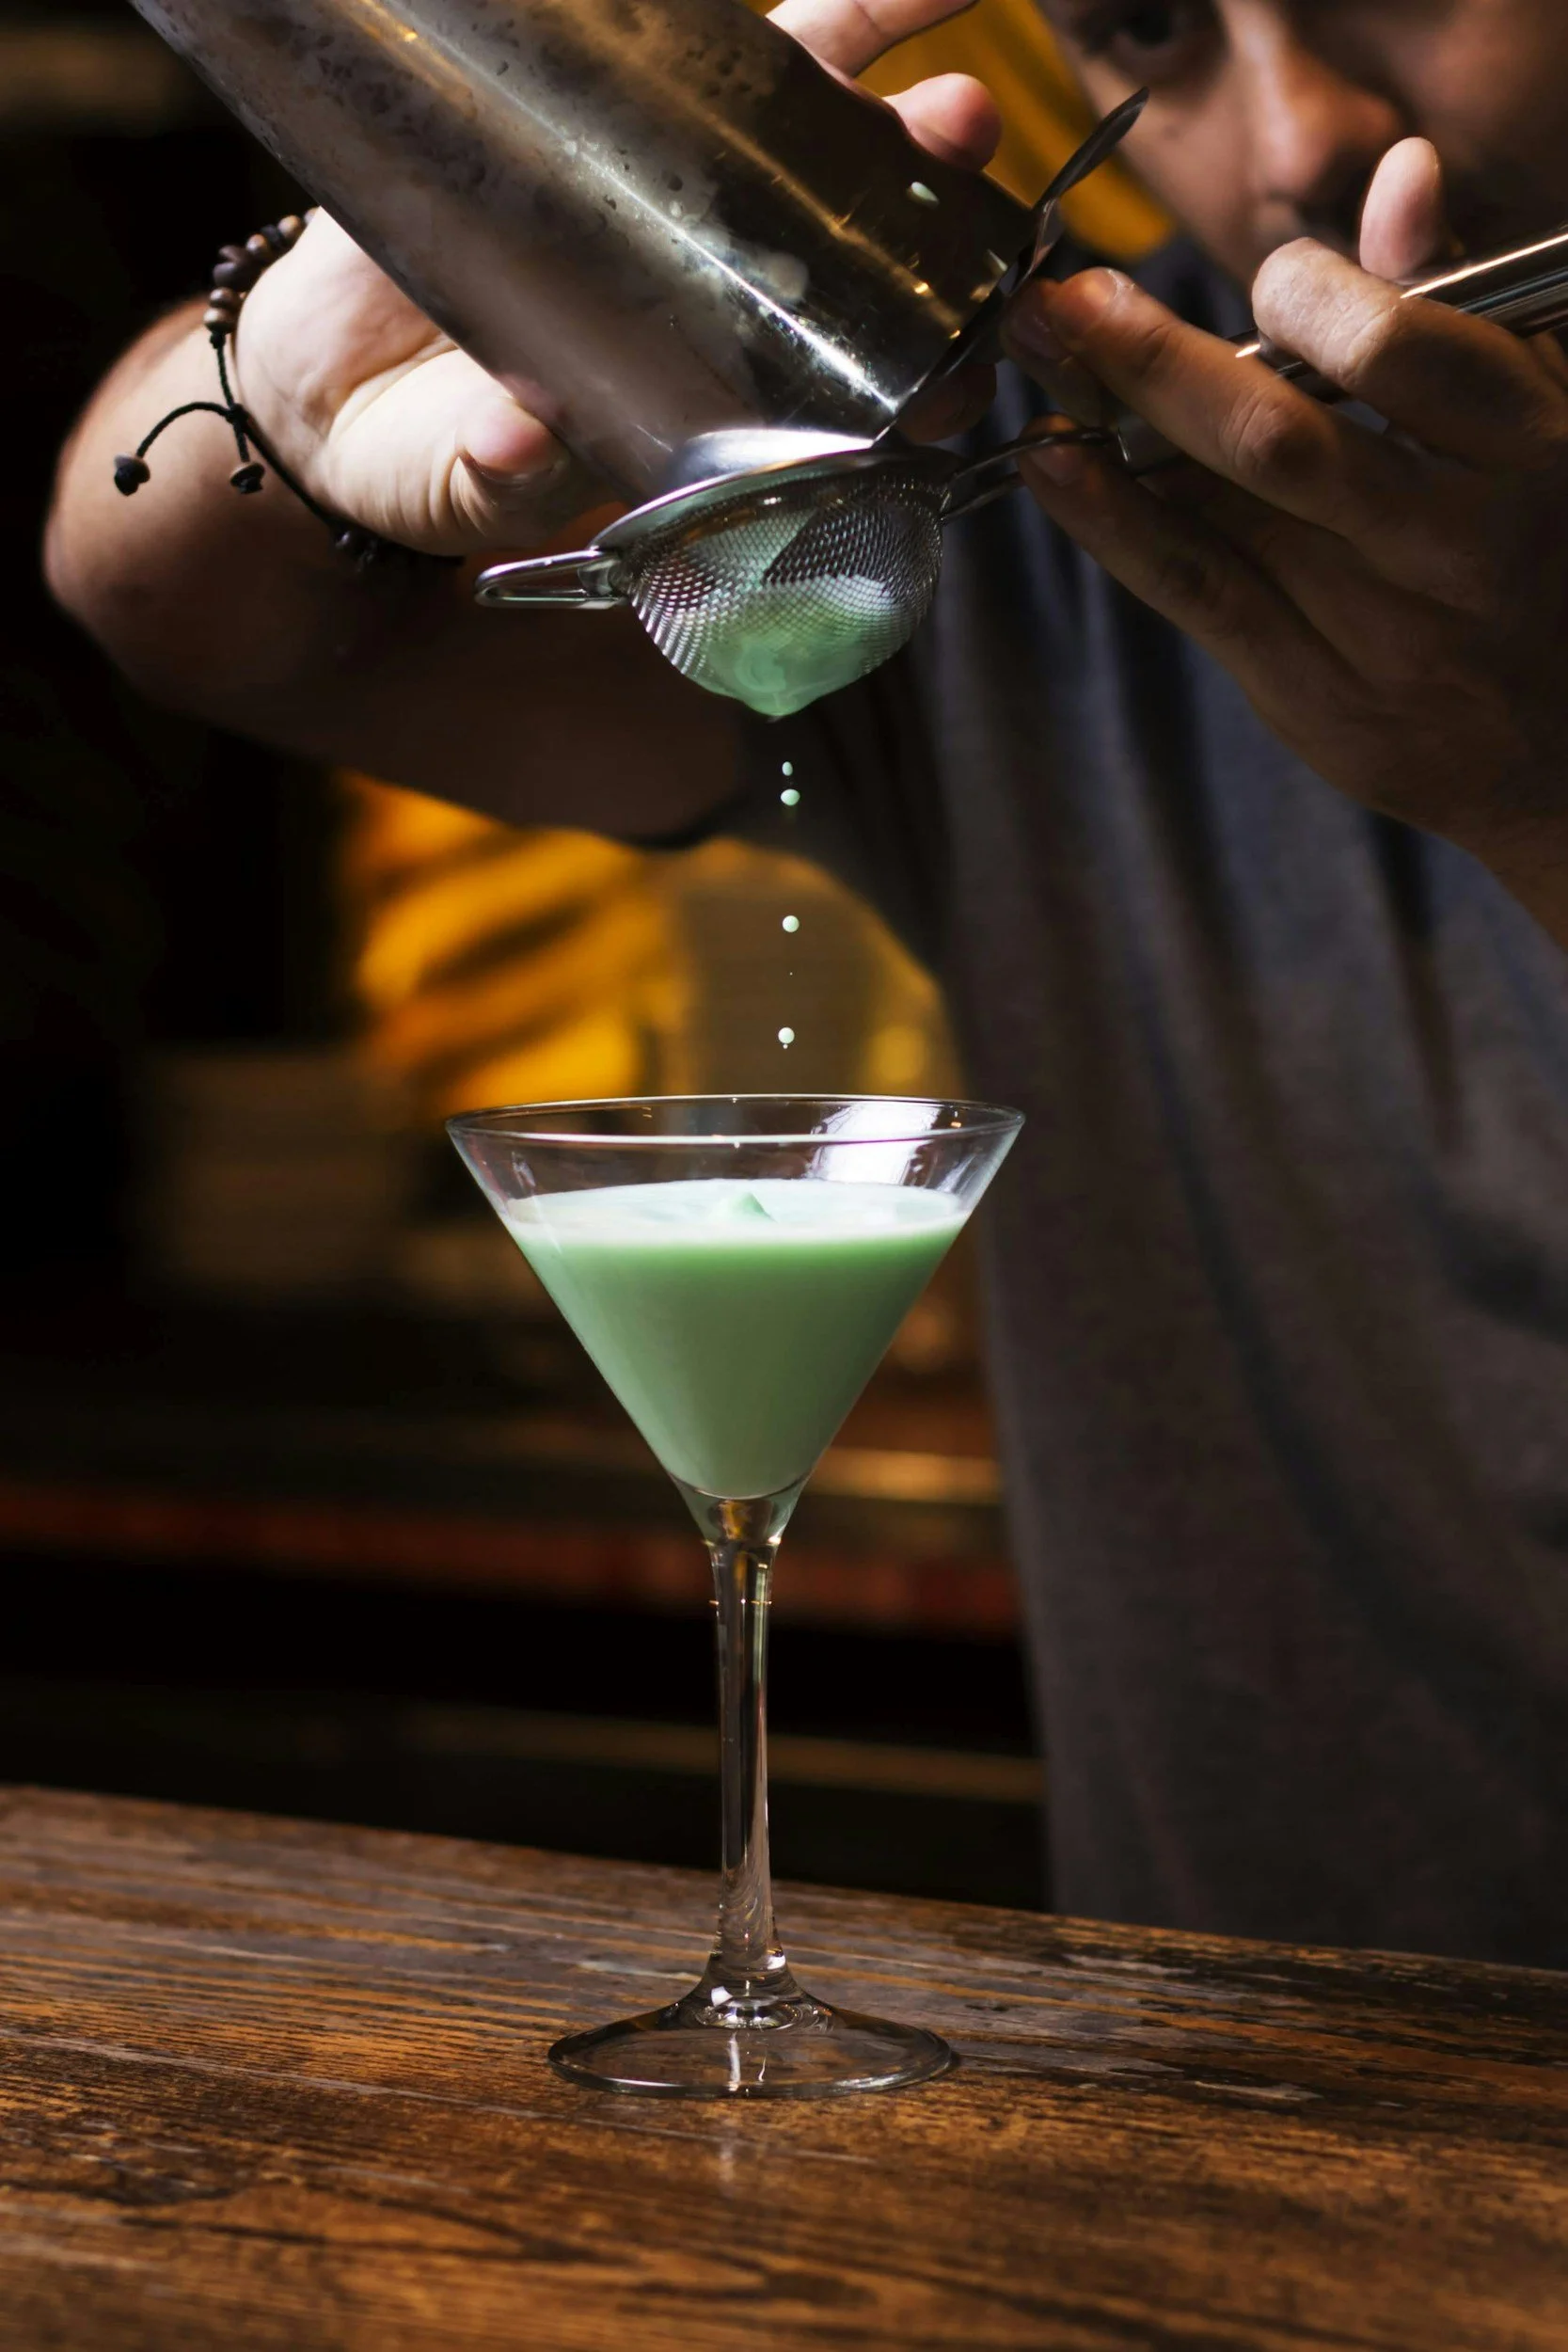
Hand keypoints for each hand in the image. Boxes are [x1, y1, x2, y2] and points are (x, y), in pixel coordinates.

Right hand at [234, 0, 1000, 559]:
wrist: (327, 382)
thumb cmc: (424, 457)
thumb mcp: (464, 486)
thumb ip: (494, 477)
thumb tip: (514, 447)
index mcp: (722, 406)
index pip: (853, 388)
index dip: (921, 372)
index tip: (962, 357)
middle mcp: (724, 297)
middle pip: (855, 235)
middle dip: (925, 187)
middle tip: (963, 126)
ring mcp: (676, 198)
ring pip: (796, 118)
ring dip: (870, 60)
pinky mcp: (609, 112)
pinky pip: (690, 49)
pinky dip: (750, 12)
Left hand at [1002, 140, 1567, 915]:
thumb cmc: (1553, 543)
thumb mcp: (1551, 413)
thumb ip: (1469, 304)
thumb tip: (1399, 176)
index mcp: (1531, 450)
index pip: (1396, 352)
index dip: (1307, 300)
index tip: (1265, 280)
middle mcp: (1456, 548)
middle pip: (1277, 441)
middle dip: (1151, 360)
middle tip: (1063, 301)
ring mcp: (1383, 637)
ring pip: (1221, 524)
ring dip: (1109, 436)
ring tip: (1040, 360)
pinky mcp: (1320, 702)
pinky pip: (1198, 599)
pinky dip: (1115, 528)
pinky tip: (1055, 470)